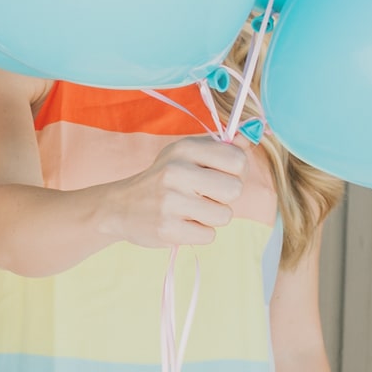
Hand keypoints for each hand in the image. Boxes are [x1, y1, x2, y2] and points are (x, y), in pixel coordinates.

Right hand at [103, 136, 246, 247]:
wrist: (119, 207)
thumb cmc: (163, 179)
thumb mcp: (184, 154)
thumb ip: (220, 147)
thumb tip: (252, 135)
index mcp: (184, 149)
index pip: (238, 160)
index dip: (236, 171)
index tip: (220, 174)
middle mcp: (175, 172)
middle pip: (235, 190)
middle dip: (225, 197)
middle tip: (204, 195)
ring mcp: (170, 202)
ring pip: (224, 216)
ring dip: (212, 217)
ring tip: (190, 210)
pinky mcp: (167, 229)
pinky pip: (208, 236)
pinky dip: (198, 232)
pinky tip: (180, 223)